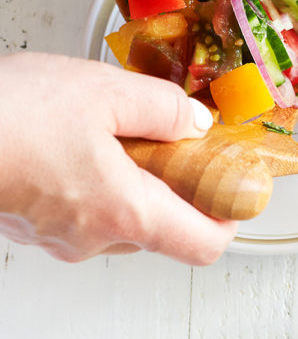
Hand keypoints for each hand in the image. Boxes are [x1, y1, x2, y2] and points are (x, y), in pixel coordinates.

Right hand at [0, 53, 236, 263]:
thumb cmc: (6, 115)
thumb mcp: (103, 92)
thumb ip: (163, 109)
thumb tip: (195, 124)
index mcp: (126, 212)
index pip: (204, 245)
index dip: (228, 219)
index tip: (233, 188)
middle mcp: (94, 238)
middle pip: (163, 230)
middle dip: (175, 188)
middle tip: (174, 143)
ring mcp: (58, 239)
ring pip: (119, 221)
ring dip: (130, 185)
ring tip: (115, 134)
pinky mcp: (30, 228)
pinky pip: (80, 214)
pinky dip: (92, 186)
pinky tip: (76, 144)